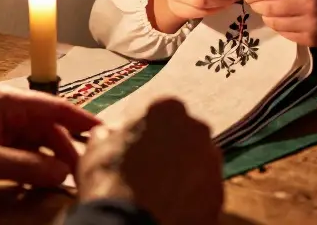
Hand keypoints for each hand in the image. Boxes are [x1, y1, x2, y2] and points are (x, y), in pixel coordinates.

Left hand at [0, 90, 98, 198]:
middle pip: (49, 127)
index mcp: (7, 103)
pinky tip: (43, 183)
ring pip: (38, 142)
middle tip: (85, 172)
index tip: (107, 133)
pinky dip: (35, 166)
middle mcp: (7, 110)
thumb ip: (26, 165)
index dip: (83, 120)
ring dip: (52, 160)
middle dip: (68, 148)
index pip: (56, 107)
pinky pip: (23, 153)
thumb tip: (63, 172)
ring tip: (67, 181)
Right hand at [77, 98, 222, 224]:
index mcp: (167, 109)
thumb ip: (109, 134)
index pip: (158, 113)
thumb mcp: (96, 149)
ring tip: (158, 193)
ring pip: (197, 163)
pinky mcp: (220, 193)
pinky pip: (203, 191)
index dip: (144, 131)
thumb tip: (110, 134)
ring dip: (183, 173)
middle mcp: (198, 129)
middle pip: (184, 136)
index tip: (134, 145)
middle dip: (169, 150)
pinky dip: (191, 198)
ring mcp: (213, 162)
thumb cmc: (109, 182)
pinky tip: (171, 208)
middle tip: (147, 171)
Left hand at [243, 0, 316, 58]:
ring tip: (269, 12)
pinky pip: (285, 34)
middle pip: (269, 7)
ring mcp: (310, 25)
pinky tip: (283, 21)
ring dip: (267, 17)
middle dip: (257, 5)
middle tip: (254, 3)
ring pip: (274, 22)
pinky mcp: (311, 40)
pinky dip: (279, 27)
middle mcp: (308, 4)